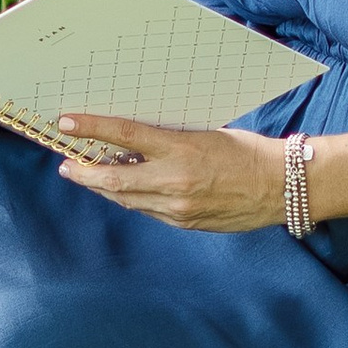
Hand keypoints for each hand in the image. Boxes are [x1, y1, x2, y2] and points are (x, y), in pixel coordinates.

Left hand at [57, 115, 291, 230]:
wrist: (280, 186)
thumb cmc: (247, 151)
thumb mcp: (205, 132)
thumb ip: (169, 139)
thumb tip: (134, 140)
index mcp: (181, 149)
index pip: (125, 135)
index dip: (92, 129)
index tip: (68, 123)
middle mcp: (175, 181)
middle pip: (114, 179)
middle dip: (84, 173)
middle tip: (66, 165)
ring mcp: (179, 207)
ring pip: (127, 199)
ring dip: (104, 188)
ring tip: (88, 177)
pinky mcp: (185, 223)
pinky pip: (148, 211)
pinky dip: (132, 199)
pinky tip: (124, 191)